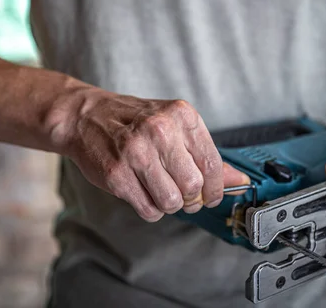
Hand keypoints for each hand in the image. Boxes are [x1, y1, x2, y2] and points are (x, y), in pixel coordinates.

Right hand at [49, 88, 249, 221]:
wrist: (86, 116)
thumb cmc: (133, 122)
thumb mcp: (173, 126)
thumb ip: (205, 155)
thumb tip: (239, 182)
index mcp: (181, 115)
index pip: (212, 164)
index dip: (215, 189)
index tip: (210, 196)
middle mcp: (159, 131)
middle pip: (193, 187)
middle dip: (191, 199)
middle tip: (182, 195)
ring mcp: (136, 153)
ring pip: (171, 202)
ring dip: (169, 205)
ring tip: (159, 190)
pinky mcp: (117, 174)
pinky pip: (149, 209)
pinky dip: (150, 208)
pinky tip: (142, 191)